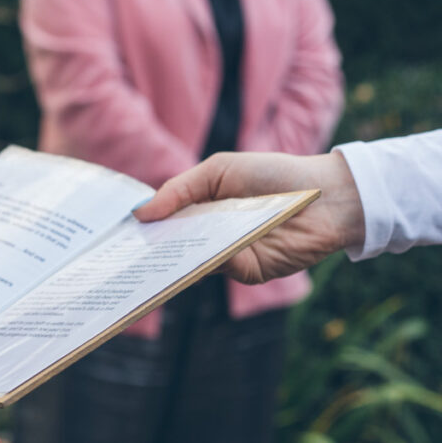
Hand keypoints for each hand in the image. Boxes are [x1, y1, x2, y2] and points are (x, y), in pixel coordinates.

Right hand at [133, 151, 366, 283]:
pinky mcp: (247, 272)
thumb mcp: (219, 170)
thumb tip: (141, 212)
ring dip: (170, 259)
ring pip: (191, 262)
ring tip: (140, 257)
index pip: (165, 223)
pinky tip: (186, 255)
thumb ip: (180, 190)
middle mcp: (212, 235)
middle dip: (147, 250)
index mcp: (202, 210)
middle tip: (117, 253)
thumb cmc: (275, 174)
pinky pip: (218, 269)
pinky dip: (202, 263)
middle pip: (172, 247)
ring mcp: (229, 255)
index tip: (114, 234)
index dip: (142, 228)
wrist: (328, 195)